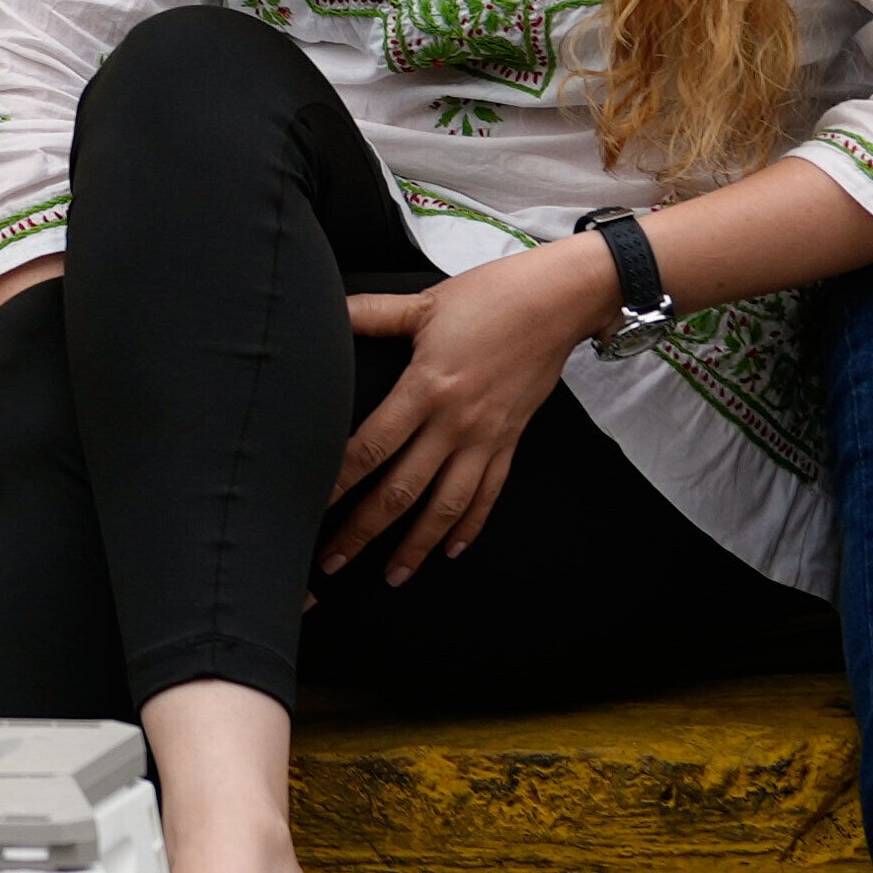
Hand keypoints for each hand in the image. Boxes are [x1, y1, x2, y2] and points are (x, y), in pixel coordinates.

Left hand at [321, 245, 609, 576]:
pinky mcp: (510, 442)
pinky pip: (488, 495)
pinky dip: (470, 526)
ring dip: (417, 545)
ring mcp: (485, 438)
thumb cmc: (493, 297)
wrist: (560, 302)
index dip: (339, 482)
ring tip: (392, 575)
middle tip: (334, 561)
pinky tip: (451, 549)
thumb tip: (326, 310)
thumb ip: (371, 314)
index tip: (312, 508)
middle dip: (365, 530)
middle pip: (402, 489)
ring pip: (446, 506)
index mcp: (426, 388)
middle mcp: (455, 423)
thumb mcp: (424, 303)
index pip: (371, 447)